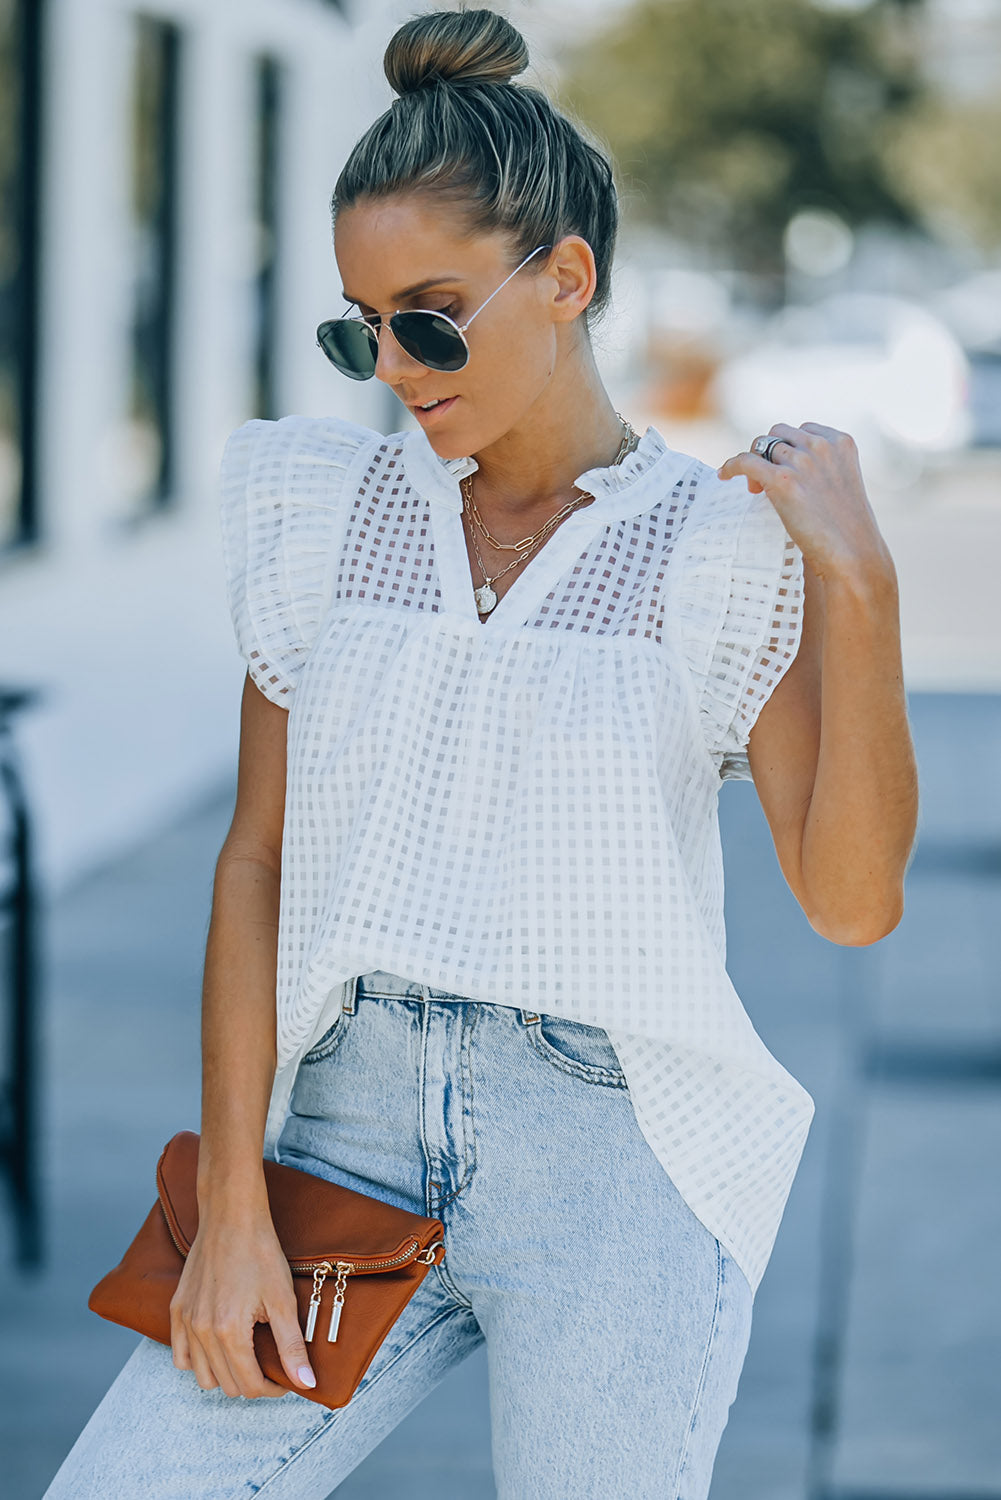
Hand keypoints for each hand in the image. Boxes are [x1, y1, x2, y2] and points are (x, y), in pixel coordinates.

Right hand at [169, 1212, 316, 1398]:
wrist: (232, 1217)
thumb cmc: (260, 1253)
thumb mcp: (283, 1300)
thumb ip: (292, 1346)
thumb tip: (306, 1383)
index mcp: (228, 1331)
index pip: (249, 1386)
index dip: (272, 1389)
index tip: (285, 1378)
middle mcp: (201, 1331)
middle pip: (226, 1385)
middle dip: (252, 1382)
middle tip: (271, 1366)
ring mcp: (185, 1321)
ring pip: (201, 1376)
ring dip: (225, 1375)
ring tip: (247, 1357)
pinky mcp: (176, 1309)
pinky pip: (180, 1355)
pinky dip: (198, 1361)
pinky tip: (218, 1348)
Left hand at [717, 422, 891, 580]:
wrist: (852, 554)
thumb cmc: (847, 530)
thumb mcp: (842, 485)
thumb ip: (823, 468)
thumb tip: (788, 469)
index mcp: (841, 443)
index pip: (803, 429)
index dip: (789, 446)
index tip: (786, 467)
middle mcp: (821, 446)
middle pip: (779, 433)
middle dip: (769, 452)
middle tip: (766, 481)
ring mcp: (802, 462)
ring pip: (761, 446)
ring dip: (754, 464)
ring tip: (756, 490)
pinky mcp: (782, 480)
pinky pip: (746, 461)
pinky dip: (731, 466)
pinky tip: (723, 475)